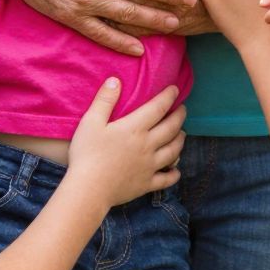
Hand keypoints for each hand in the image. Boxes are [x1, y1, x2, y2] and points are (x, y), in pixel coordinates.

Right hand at [67, 80, 185, 204]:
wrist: (89, 189)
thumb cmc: (87, 154)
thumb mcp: (90, 122)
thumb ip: (104, 100)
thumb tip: (115, 80)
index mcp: (135, 128)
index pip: (158, 108)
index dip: (169, 97)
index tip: (175, 89)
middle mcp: (148, 145)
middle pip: (171, 128)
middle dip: (179, 116)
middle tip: (183, 109)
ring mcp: (149, 166)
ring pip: (173, 151)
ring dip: (180, 141)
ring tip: (182, 134)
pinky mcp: (146, 184)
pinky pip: (166, 179)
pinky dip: (174, 174)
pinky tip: (176, 171)